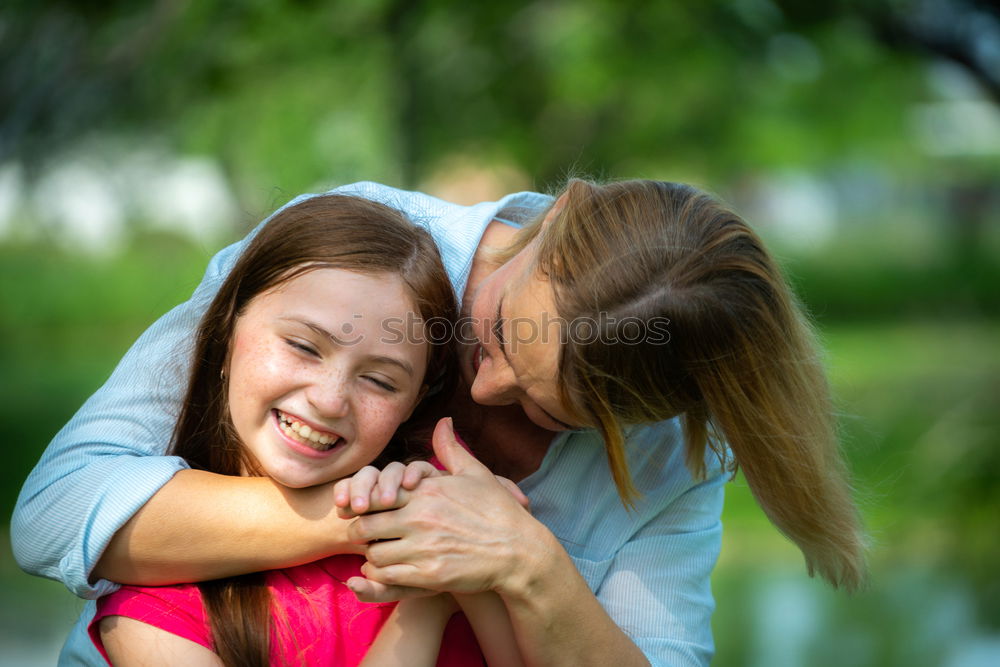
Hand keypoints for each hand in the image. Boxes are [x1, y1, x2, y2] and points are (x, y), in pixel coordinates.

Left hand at [347, 418, 548, 601]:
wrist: (519, 552)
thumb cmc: (497, 511)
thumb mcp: (475, 473)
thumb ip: (450, 449)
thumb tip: (443, 421)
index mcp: (426, 491)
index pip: (374, 493)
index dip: (363, 501)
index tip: (364, 507)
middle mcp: (420, 517)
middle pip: (365, 525)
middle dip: (361, 530)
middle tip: (368, 534)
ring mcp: (424, 547)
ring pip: (373, 554)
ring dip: (372, 555)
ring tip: (381, 552)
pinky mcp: (430, 575)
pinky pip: (387, 576)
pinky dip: (382, 575)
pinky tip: (391, 570)